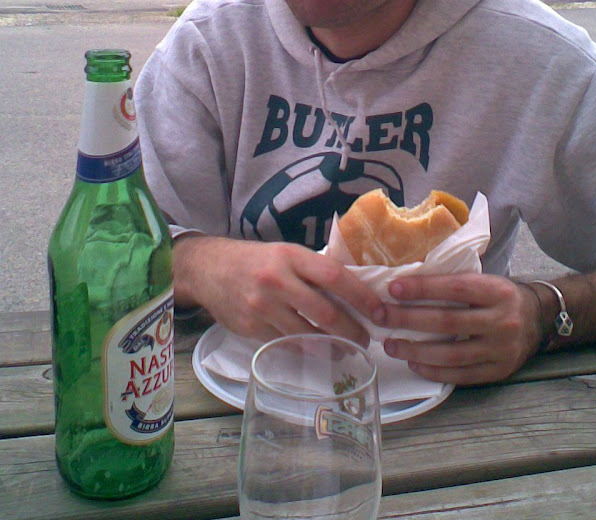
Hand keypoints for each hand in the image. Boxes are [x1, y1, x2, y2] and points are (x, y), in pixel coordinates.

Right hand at [174, 235, 383, 347]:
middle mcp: (277, 280)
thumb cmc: (256, 260)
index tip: (379, 311)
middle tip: (366, 338)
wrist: (209, 268)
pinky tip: (316, 349)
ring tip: (346, 348)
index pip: (335, 276)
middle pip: (325, 312)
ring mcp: (262, 306)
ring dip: (332, 345)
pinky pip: (286, 343)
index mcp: (291, 256)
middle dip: (352, 330)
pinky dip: (305, 348)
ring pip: (307, 334)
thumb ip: (314, 270)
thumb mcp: (285, 253)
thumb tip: (356, 290)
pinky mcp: (251, 328)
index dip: (361, 296)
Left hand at [378, 272, 541, 384]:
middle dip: (408, 319)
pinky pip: (460, 375)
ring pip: (451, 354)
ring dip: (415, 350)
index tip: (393, 288)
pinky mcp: (498, 372)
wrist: (540, 319)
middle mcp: (501, 320)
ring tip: (391, 344)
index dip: (422, 288)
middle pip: (447, 322)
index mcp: (496, 291)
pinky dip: (434, 371)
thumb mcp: (485, 280)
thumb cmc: (500, 296)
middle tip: (381, 317)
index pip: (454, 288)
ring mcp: (501, 350)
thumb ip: (454, 283)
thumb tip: (407, 284)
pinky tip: (414, 362)